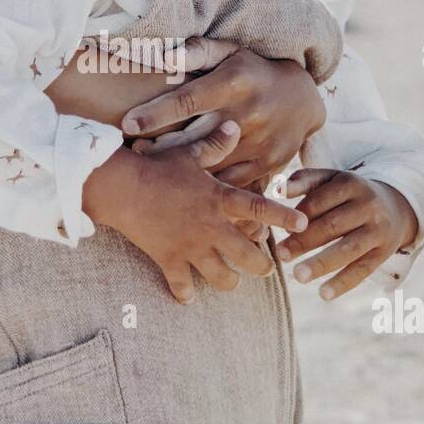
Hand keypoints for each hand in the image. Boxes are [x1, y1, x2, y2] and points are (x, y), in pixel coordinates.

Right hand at [82, 120, 307, 303]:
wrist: (121, 188)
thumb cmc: (155, 167)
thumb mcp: (188, 153)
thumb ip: (214, 145)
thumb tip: (233, 126)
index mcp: (219, 199)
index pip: (260, 207)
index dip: (284, 216)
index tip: (303, 223)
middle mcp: (211, 227)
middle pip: (248, 256)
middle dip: (262, 266)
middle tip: (266, 267)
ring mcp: (191, 247)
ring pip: (222, 277)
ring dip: (229, 282)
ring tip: (231, 282)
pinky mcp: (169, 260)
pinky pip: (182, 286)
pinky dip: (186, 293)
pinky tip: (189, 297)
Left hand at [121, 48, 325, 190]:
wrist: (303, 99)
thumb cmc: (254, 72)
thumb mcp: (232, 52)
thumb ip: (199, 51)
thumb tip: (167, 56)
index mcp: (233, 82)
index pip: (188, 99)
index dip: (156, 113)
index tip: (127, 124)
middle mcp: (246, 113)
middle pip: (193, 137)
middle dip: (159, 148)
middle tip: (132, 151)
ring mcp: (258, 142)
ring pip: (209, 163)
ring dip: (179, 169)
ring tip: (151, 170)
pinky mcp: (266, 164)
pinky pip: (229, 181)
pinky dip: (206, 183)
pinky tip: (185, 185)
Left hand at [276, 169, 418, 299]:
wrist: (394, 206)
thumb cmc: (347, 194)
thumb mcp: (330, 180)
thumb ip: (303, 180)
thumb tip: (277, 190)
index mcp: (349, 183)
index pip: (318, 201)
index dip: (297, 217)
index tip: (279, 230)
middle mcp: (367, 205)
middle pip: (332, 225)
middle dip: (304, 241)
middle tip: (281, 254)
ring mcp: (378, 229)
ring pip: (348, 248)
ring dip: (322, 263)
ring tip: (298, 276)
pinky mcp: (384, 252)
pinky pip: (363, 269)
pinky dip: (343, 283)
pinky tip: (323, 295)